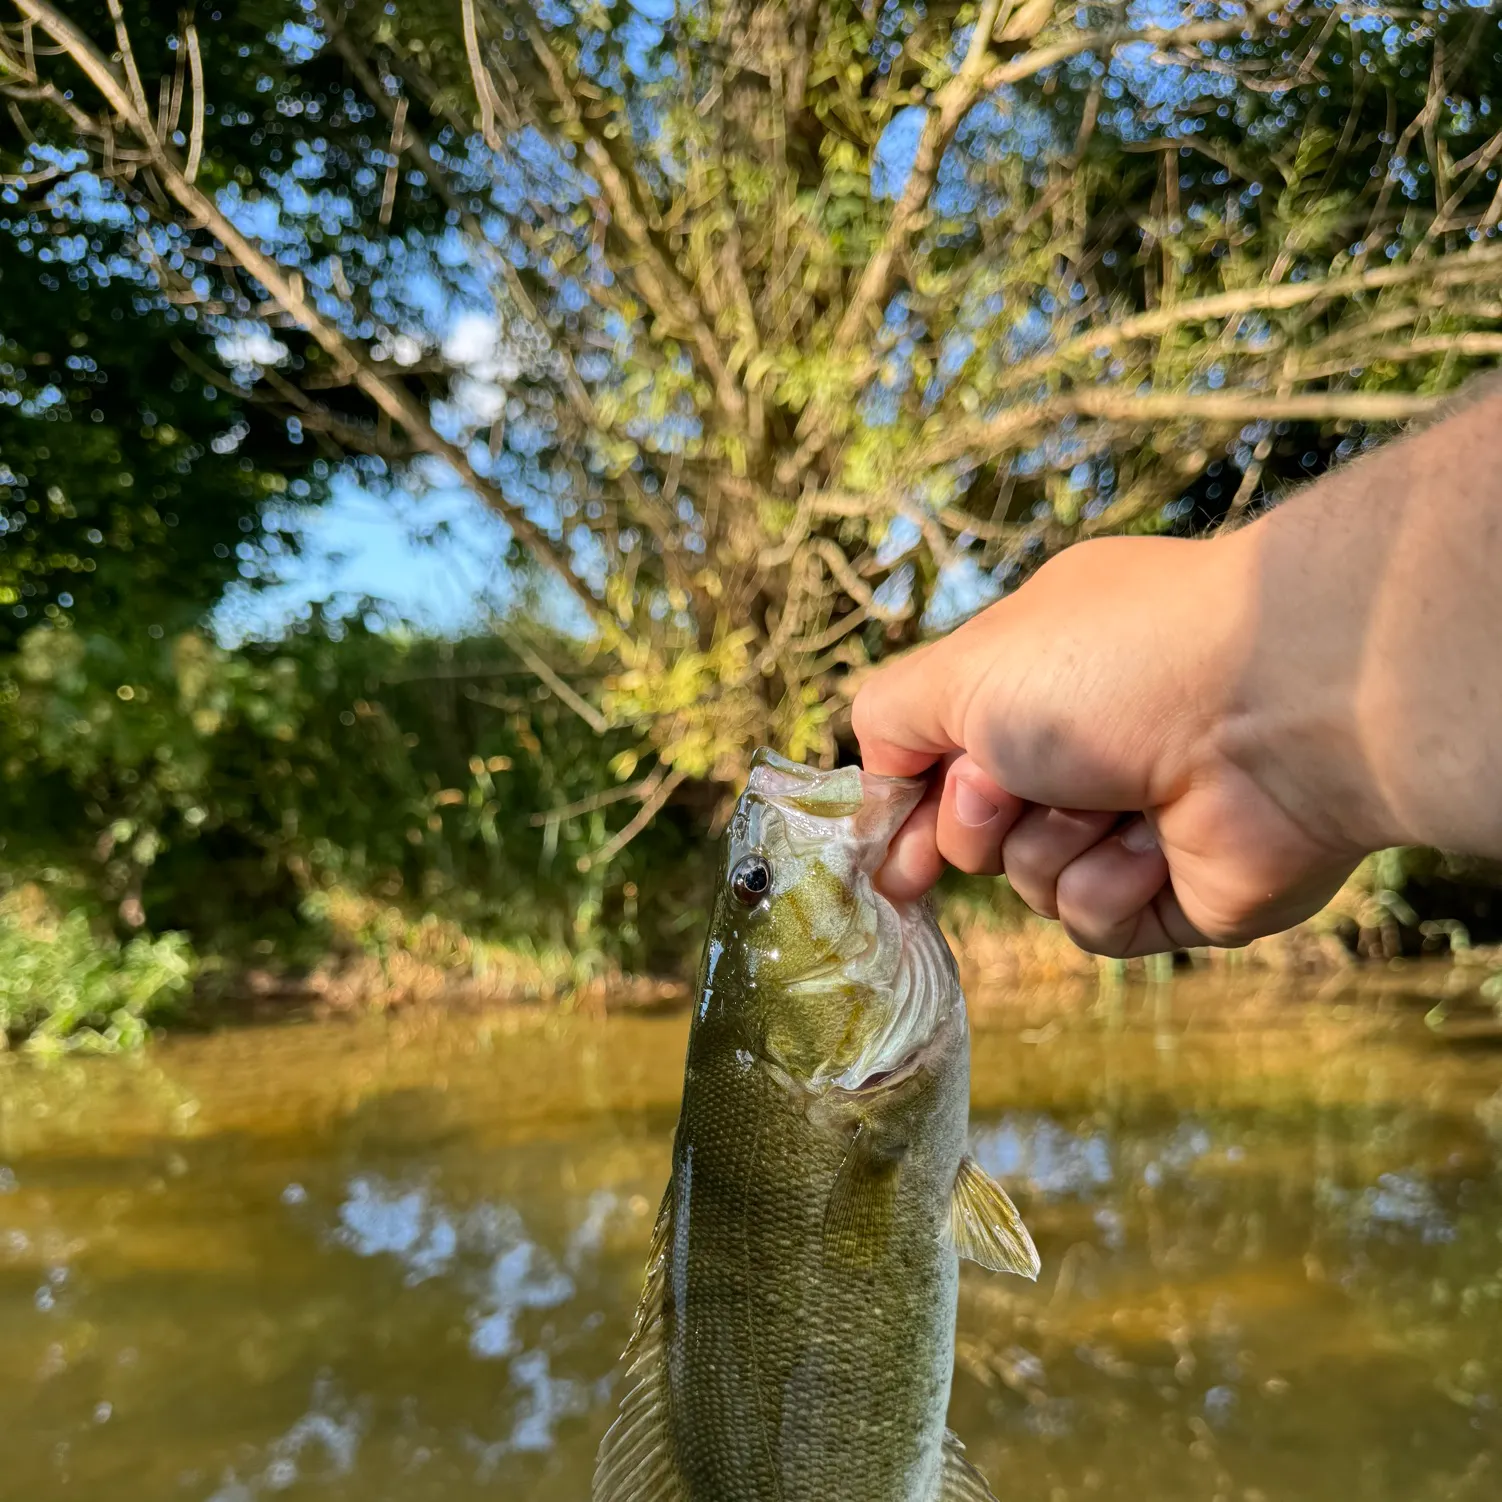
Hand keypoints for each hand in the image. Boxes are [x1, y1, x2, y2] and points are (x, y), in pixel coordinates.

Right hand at [851, 533, 1373, 956]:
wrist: (1269, 715)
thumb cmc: (1107, 670)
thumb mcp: (962, 669)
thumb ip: (889, 716)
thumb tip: (878, 782)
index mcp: (1038, 679)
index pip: (946, 758)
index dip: (908, 809)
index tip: (883, 856)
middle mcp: (1088, 748)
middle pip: (978, 831)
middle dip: (978, 820)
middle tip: (1010, 789)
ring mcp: (1134, 822)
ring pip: (1031, 881)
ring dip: (1052, 846)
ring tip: (1111, 802)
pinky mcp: (1177, 893)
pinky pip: (1094, 924)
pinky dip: (1110, 887)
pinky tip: (1153, 845)